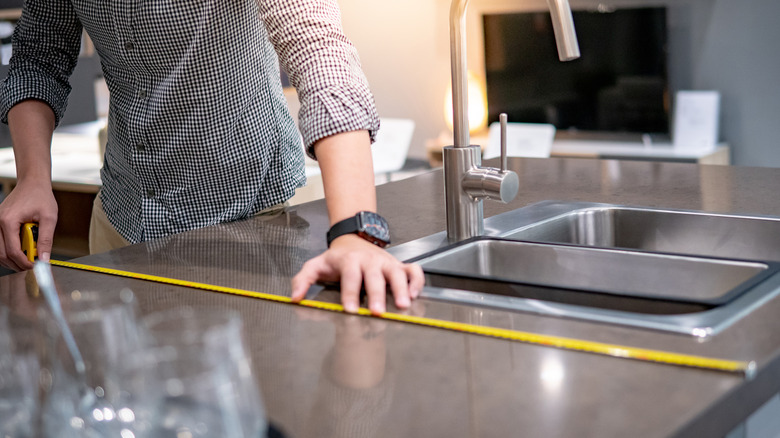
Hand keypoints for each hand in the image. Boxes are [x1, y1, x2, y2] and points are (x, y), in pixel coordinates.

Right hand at [0, 182, 57, 270]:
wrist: (32, 183)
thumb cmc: (40, 197)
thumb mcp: (49, 218)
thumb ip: (46, 239)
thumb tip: (44, 258)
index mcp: (8, 221)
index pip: (12, 250)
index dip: (23, 262)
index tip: (34, 267)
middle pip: (1, 253)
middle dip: (16, 263)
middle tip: (30, 267)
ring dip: (11, 259)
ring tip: (26, 260)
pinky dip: (7, 250)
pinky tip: (20, 252)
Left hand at [291, 235, 424, 314]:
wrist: (353, 238)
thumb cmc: (336, 258)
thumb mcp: (315, 266)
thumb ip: (302, 281)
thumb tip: (295, 298)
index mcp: (349, 260)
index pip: (350, 276)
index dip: (350, 293)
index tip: (350, 309)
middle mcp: (369, 260)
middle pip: (374, 277)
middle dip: (377, 295)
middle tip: (377, 312)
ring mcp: (386, 262)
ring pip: (397, 273)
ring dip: (401, 288)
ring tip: (403, 305)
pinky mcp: (398, 265)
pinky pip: (413, 271)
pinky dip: (417, 281)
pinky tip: (414, 295)